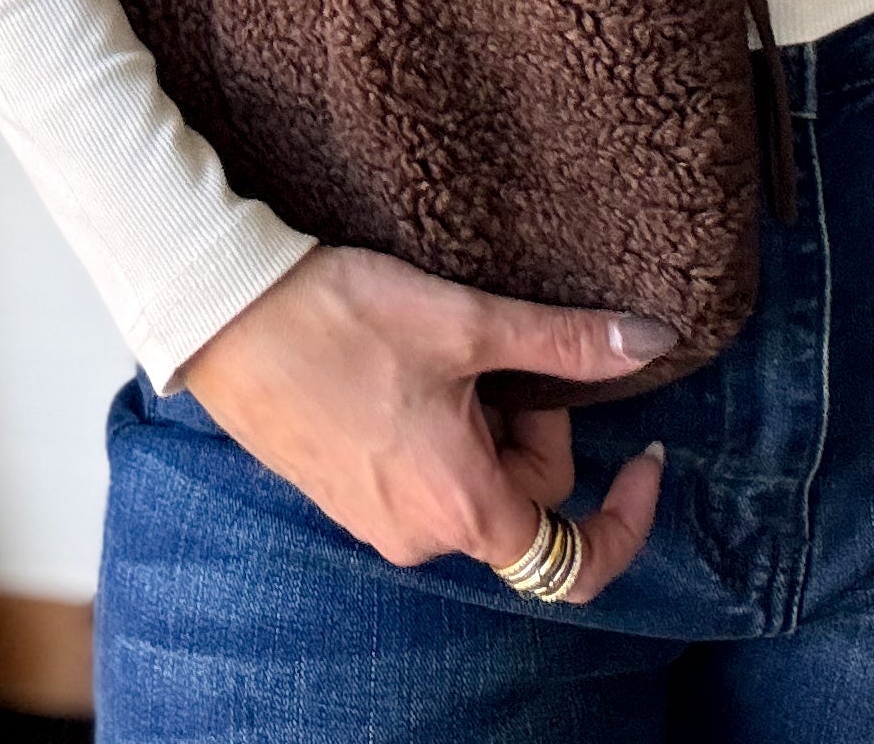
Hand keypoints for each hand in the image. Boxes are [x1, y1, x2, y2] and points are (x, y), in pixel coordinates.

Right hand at [178, 243, 671, 596]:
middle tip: (496, 352)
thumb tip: (649, 343)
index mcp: (461, 507)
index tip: (646, 456)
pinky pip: (424, 481)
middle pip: (525, 501)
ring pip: (474, 487)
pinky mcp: (344, 495)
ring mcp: (376, 521)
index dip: (626, 518)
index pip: (574, 559)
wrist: (225, 314)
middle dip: (533, 427)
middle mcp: (420, 536)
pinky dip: (442, 432)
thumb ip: (565, 344)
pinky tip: (407, 370)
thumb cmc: (342, 319)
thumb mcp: (466, 322)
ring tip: (442, 354)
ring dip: (485, 427)